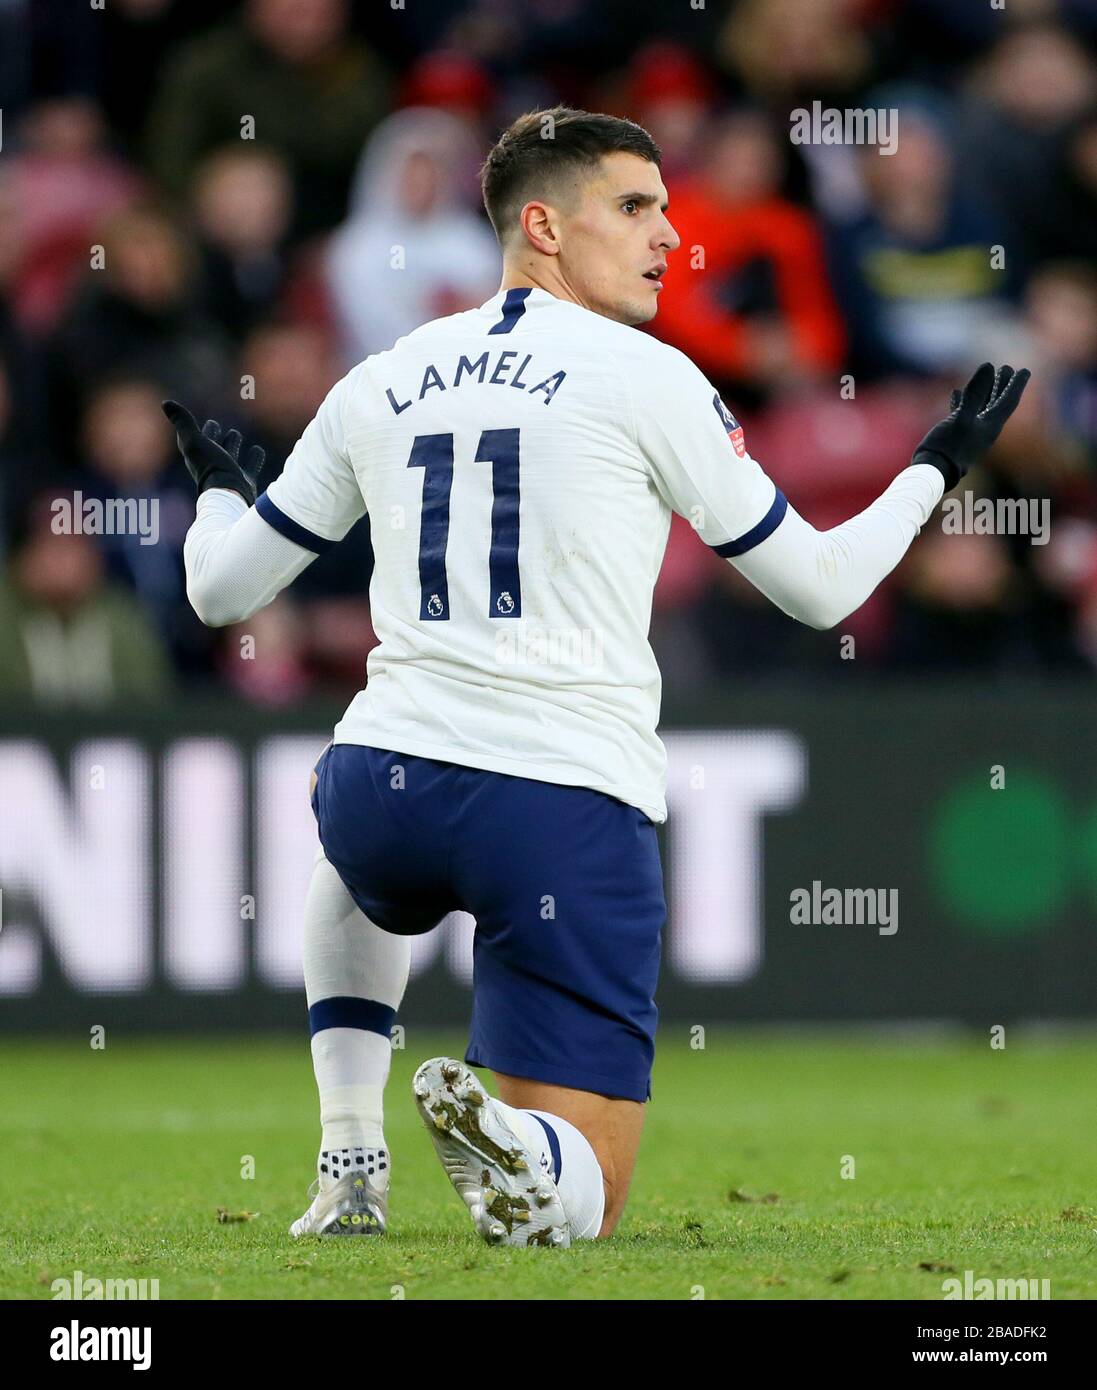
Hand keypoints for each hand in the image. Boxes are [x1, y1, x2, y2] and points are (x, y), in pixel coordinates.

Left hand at [162, 400, 265, 504]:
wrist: (229, 494)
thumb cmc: (210, 467)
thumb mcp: (193, 441)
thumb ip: (183, 422)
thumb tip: (166, 403)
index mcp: (198, 455)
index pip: (195, 437)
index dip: (197, 429)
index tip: (205, 421)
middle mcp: (212, 464)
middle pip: (212, 446)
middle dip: (214, 436)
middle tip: (217, 425)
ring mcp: (229, 473)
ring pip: (230, 454)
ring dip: (232, 444)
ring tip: (236, 435)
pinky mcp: (244, 481)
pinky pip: (251, 465)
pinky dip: (254, 457)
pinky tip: (258, 450)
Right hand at [912, 363, 1030, 491]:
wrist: (933, 472)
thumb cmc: (949, 446)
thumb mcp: (963, 416)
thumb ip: (976, 392)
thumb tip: (988, 366)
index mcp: (991, 425)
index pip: (1009, 401)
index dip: (1017, 385)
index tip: (1025, 370)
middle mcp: (985, 429)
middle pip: (998, 403)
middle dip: (1002, 385)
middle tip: (1005, 368)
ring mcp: (972, 433)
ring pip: (982, 407)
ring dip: (985, 392)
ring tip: (986, 377)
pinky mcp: (957, 436)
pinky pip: (965, 414)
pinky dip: (964, 401)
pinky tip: (956, 393)